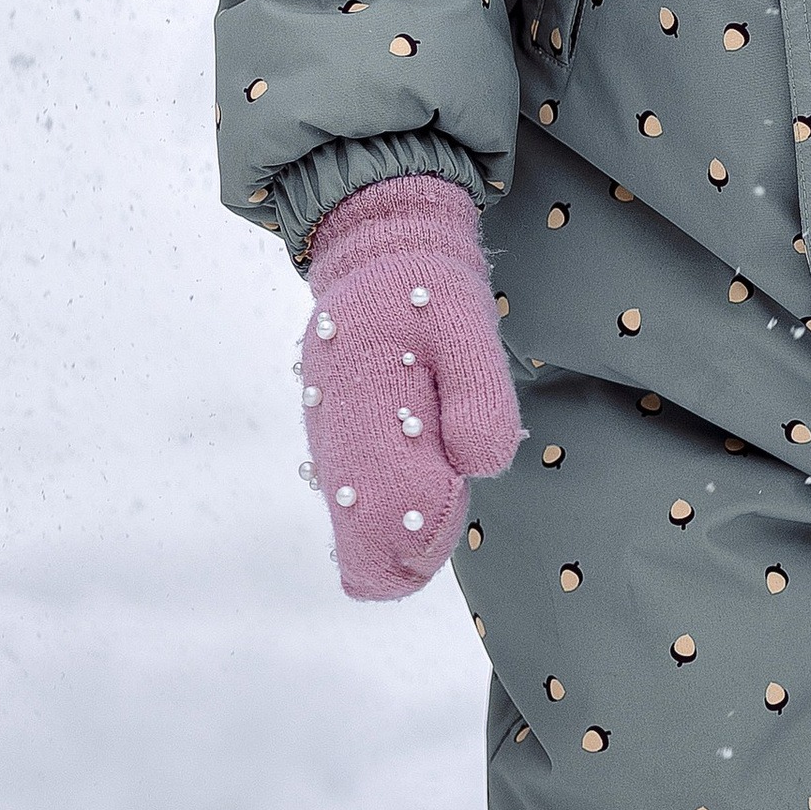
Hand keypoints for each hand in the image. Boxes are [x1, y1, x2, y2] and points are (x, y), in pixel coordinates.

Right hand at [300, 177, 520, 598]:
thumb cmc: (426, 292)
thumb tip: (475, 467)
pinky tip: (420, 482)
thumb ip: (478, 394)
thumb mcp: (465, 323)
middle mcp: (336, 439)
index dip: (427, 524)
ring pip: (359, 531)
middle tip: (445, 507)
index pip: (386, 508)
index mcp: (361, 405)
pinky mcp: (338, 450)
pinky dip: (393, 512)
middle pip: (363, 543)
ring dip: (404, 530)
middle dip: (412, 548)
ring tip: (435, 485)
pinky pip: (358, 508)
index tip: (453, 489)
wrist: (378, 261)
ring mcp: (332, 449)